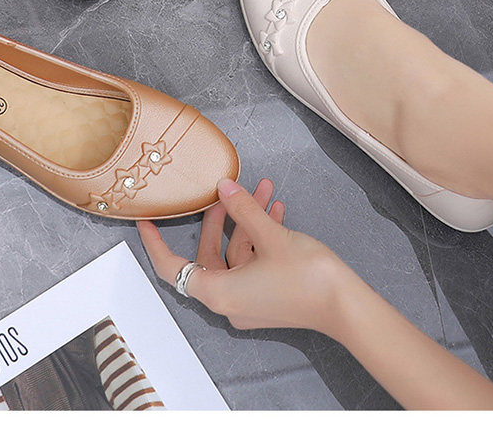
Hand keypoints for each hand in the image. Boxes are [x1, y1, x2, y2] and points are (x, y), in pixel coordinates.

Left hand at [138, 178, 352, 334]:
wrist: (346, 306)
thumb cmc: (306, 277)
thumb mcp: (269, 234)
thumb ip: (243, 209)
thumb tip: (223, 186)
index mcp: (218, 292)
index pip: (172, 267)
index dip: (155, 243)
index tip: (146, 221)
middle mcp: (228, 301)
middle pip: (208, 254)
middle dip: (220, 218)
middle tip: (225, 190)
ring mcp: (248, 301)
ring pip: (236, 254)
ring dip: (248, 221)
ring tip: (264, 189)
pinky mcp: (266, 297)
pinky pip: (252, 262)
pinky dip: (260, 237)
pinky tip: (275, 209)